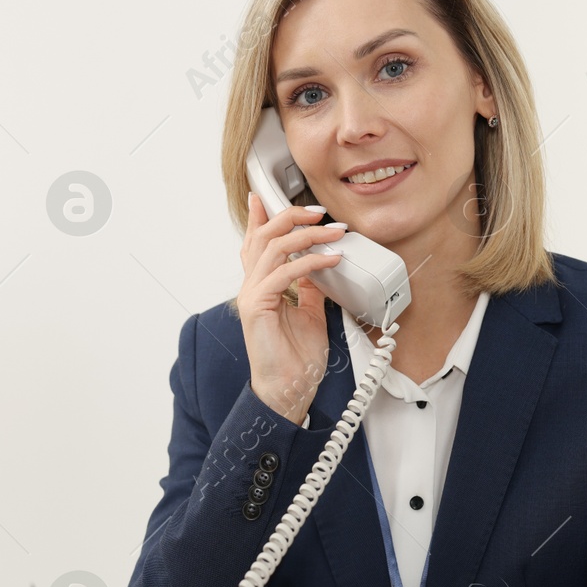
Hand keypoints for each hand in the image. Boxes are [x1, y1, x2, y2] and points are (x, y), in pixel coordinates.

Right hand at [237, 192, 346, 424]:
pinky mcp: (258, 305)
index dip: (258, 217)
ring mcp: (252, 294)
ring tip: (335, 232)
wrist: (288, 390)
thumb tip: (321, 265)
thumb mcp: (311, 313)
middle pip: (263, 236)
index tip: (263, 195)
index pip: (254, 243)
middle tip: (320, 212)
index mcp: (261, 286)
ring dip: (308, 235)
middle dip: (291, 216)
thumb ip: (310, 287)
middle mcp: (252, 286)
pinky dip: (312, 261)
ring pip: (273, 247)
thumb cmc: (295, 359)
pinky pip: (285, 272)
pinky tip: (331, 260)